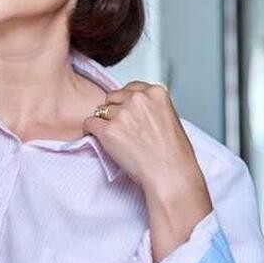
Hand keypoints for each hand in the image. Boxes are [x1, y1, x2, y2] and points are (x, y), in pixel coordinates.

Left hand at [83, 81, 211, 262]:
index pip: (131, 88)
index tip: (129, 114)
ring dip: (104, 123)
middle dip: (114, 111)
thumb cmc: (174, 154)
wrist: (170, 174)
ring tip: (118, 139)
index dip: (127, 102)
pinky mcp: (108, 130)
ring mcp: (122, 113)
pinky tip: (103, 141)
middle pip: (113, 97)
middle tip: (123, 130)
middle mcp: (138, 99)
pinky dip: (92, 132)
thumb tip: (134, 107)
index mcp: (156, 92)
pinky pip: (89, 123)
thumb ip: (151, 107)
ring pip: (100, 110)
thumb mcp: (170, 118)